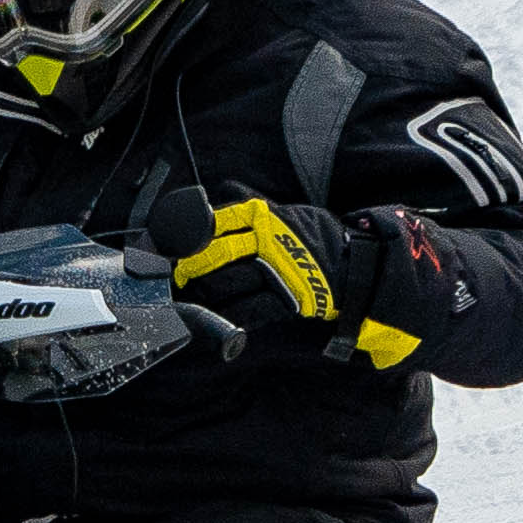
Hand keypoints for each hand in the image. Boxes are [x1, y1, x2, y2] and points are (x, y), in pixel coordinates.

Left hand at [147, 188, 463, 364]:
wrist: (366, 267)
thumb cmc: (320, 241)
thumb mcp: (286, 214)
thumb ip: (246, 211)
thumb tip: (206, 200)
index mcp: (261, 214)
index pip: (206, 223)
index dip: (176, 240)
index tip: (157, 254)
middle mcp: (265, 237)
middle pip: (206, 254)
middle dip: (182, 272)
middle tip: (169, 284)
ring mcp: (277, 268)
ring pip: (223, 284)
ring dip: (202, 298)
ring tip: (189, 304)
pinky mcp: (289, 296)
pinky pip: (248, 310)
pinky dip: (228, 319)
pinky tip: (217, 322)